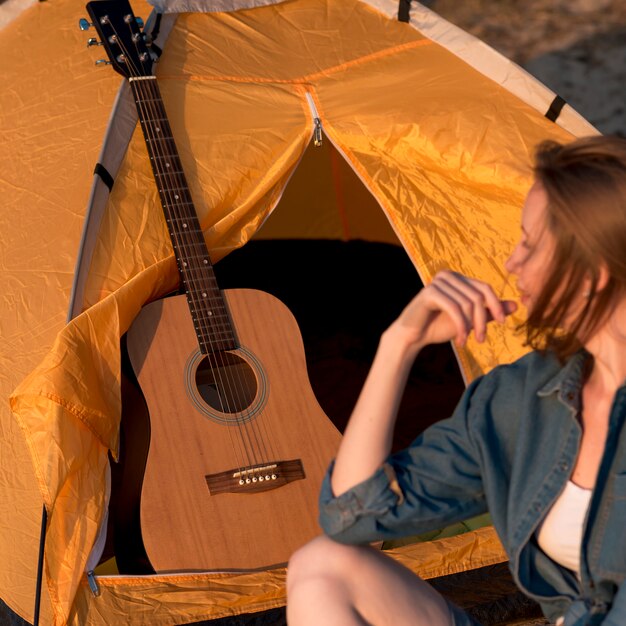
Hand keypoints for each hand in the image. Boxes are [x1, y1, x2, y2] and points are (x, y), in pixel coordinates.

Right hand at [392, 271, 517, 348]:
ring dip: (470, 326)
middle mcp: (447, 275)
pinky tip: (460, 340)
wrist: (412, 337)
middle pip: (477, 296)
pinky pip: (454, 308)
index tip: (503, 323)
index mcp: (457, 278)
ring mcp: (437, 282)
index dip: (497, 305)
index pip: (484, 288)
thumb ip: (488, 311)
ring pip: (467, 303)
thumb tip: (516, 305)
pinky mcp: (430, 293)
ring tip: (467, 341)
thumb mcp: (469, 319)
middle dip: (482, 320)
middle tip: (481, 340)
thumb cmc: (438, 326)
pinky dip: (460, 326)